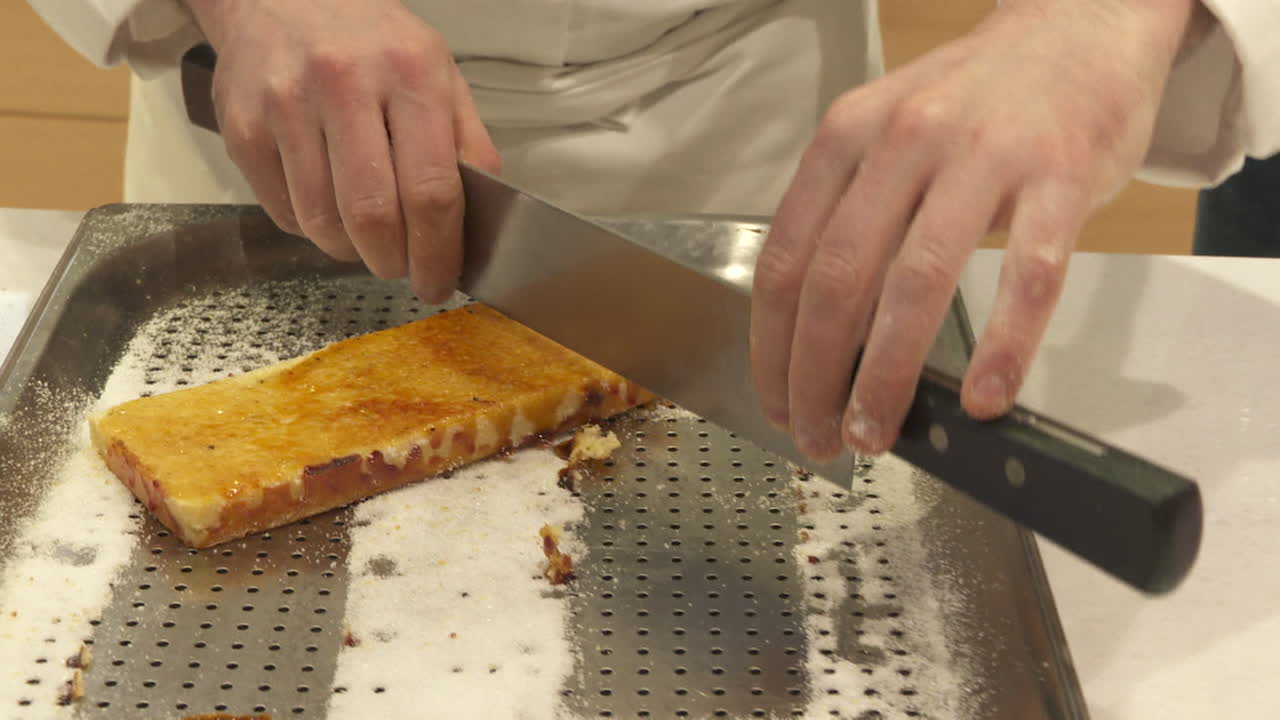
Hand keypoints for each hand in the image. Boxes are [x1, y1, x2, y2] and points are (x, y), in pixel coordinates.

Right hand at [186, 0, 500, 301]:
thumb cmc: (372, 41)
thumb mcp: (438, 71)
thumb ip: (467, 143)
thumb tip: (482, 218)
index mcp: (408, 73)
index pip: (430, 189)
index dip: (438, 252)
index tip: (439, 281)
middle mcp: (343, 85)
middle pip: (373, 215)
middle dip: (393, 262)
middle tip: (401, 269)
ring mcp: (285, 106)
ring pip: (322, 222)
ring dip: (351, 251)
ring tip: (366, 239)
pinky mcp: (243, 128)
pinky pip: (283, 212)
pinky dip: (312, 229)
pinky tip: (328, 208)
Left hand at [750, 0, 1197, 459]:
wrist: (1077, 27)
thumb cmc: (974, 100)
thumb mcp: (885, 135)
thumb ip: (850, 216)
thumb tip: (819, 332)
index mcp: (847, 138)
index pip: (786, 259)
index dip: (773, 345)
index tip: (775, 400)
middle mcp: (903, 141)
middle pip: (837, 279)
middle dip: (815, 375)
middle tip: (818, 436)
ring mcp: (983, 155)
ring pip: (917, 283)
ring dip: (887, 375)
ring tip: (875, 432)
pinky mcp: (1060, 174)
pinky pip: (1029, 274)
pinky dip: (1002, 346)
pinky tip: (982, 397)